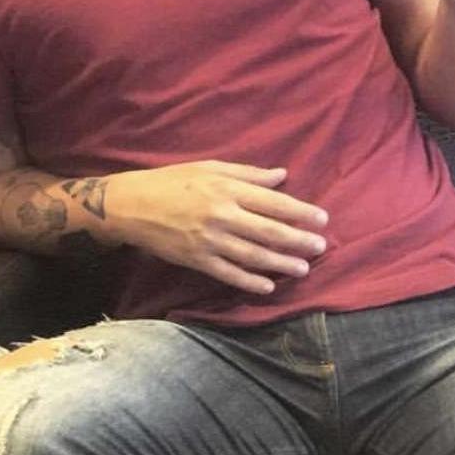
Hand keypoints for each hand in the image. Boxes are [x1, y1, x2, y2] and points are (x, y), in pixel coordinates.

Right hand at [110, 161, 328, 294]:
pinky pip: (228, 273)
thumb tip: (282, 176)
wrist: (131, 205)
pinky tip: (268, 286)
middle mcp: (221, 214)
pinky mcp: (196, 260)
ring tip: (302, 268)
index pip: (273, 202)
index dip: (300, 212)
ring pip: (253, 255)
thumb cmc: (172, 181)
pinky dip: (249, 281)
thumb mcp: (210, 167)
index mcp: (227, 188)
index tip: (322, 219)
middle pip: (268, 231)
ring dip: (281, 263)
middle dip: (298, 241)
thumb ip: (248, 174)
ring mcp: (209, 240)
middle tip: (321, 246)